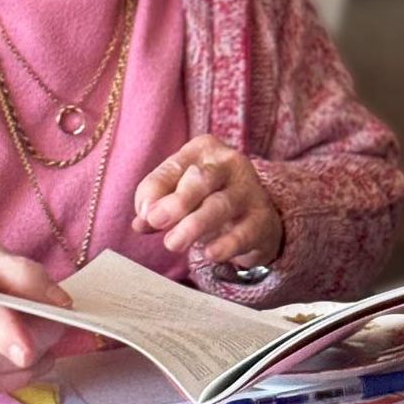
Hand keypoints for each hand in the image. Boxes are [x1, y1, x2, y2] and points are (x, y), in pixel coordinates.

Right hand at [0, 242, 71, 395]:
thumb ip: (26, 274)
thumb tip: (62, 303)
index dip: (8, 334)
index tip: (26, 352)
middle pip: (18, 343)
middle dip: (45, 326)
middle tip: (37, 307)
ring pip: (23, 365)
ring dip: (36, 346)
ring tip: (18, 323)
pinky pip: (14, 381)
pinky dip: (26, 366)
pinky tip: (16, 346)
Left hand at [131, 135, 282, 269]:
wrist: (256, 218)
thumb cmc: (208, 199)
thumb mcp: (180, 194)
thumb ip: (157, 204)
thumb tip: (140, 221)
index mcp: (204, 150)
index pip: (174, 167)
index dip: (154, 191)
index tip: (145, 215)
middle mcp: (230, 164)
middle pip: (202, 179)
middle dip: (177, 201)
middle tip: (156, 221)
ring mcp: (249, 190)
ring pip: (221, 204)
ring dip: (194, 225)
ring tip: (173, 243)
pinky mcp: (262, 219)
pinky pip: (244, 232)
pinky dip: (226, 244)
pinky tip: (209, 254)